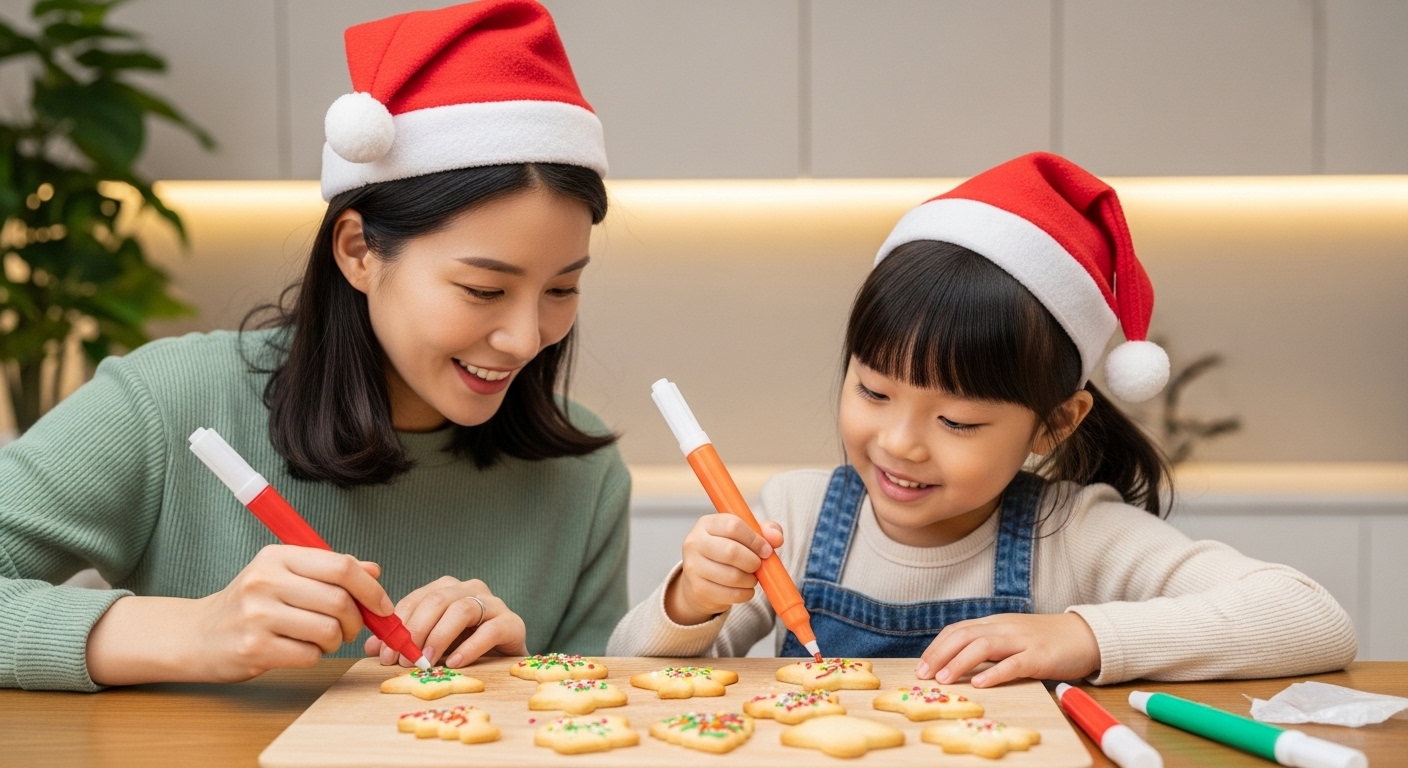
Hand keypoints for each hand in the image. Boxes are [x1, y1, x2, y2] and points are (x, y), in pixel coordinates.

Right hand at [192, 545, 392, 681]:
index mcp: (277, 557)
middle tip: (349, 628)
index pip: (340, 566)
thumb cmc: (249, 604)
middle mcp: (266, 581)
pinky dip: (314, 656)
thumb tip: (374, 570)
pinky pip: (309, 655)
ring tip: (321, 639)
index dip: (370, 588)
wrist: (196, 635)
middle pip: (339, 600)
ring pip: (328, 630)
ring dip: (335, 641)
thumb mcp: (284, 575)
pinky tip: (298, 650)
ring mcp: (258, 615)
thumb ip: (329, 570)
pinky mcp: (254, 648)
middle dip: (356, 620)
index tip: (382, 606)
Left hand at [364, 577, 526, 668]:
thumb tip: (372, 648)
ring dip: (440, 636)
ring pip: (462, 609)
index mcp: (447, 590)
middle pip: (437, 600)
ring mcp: (493, 603)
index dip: (398, 625)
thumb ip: (403, 642)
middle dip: (416, 630)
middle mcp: (469, 589)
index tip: (385, 653)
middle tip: (404, 659)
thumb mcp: (430, 644)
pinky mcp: (512, 622)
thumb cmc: (464, 648)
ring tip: (427, 660)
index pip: (416, 599)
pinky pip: (490, 630)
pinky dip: (470, 647)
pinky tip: (455, 663)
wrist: (505, 661)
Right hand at [664, 515, 784, 625]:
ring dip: (751, 579)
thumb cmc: (726, 553)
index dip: (754, 539)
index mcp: (706, 524)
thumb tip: (776, 538)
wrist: (700, 581)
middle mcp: (694, 543)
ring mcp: (693, 567)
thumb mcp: (743, 536)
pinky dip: (745, 593)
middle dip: (753, 561)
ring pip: (733, 576)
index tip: (766, 549)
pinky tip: (744, 588)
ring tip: (751, 577)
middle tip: (758, 565)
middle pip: (731, 552)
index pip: (733, 526)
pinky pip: (731, 594)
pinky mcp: (698, 589)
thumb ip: (764, 532)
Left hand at [915, 613, 1100, 687]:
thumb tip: (958, 662)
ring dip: (960, 663)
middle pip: (964, 635)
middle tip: (924, 674)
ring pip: (984, 646)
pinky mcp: (1040, 656)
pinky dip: (994, 673)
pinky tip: (980, 683)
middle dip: (940, 654)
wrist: (1084, 635)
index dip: (937, 647)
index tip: (922, 665)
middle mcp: (1004, 628)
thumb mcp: (1012, 637)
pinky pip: (1014, 663)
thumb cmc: (1046, 640)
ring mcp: (1022, 640)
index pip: (958, 630)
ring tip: (945, 679)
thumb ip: (989, 645)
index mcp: (995, 623)